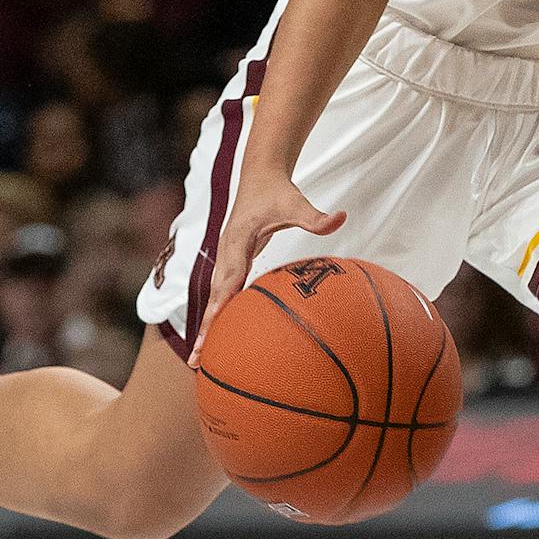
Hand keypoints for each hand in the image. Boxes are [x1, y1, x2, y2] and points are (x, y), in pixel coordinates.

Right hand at [193, 169, 346, 368]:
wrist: (258, 177)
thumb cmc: (278, 191)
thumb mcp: (296, 203)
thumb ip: (316, 216)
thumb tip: (341, 218)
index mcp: (237, 241)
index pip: (228, 277)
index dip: (221, 303)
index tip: (213, 327)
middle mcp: (225, 253)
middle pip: (213, 296)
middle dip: (205, 327)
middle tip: (197, 359)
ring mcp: (225, 260)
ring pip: (213, 298)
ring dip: (207, 327)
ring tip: (199, 361)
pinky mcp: (230, 264)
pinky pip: (222, 294)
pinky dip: (218, 316)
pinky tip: (220, 340)